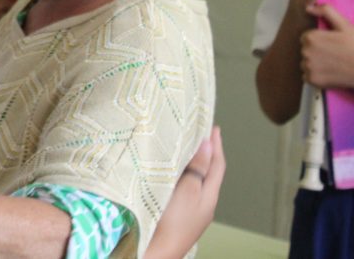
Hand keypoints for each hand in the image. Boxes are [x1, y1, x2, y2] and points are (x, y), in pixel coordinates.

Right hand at [146, 126, 224, 258]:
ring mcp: (188, 212)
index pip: (217, 166)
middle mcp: (201, 204)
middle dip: (204, 153)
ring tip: (182, 148)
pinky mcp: (174, 215)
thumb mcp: (188, 191)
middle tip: (198, 134)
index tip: (214, 127)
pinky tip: (167, 174)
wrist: (154, 253)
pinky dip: (178, 176)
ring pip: (193, 181)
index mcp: (208, 197)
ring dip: (190, 164)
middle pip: (207, 173)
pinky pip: (180, 189)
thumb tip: (208, 145)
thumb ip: (198, 169)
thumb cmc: (172, 222)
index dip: (216, 146)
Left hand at [302, 4, 353, 88]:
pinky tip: (330, 73)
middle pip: (306, 50)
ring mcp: (309, 67)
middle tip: (335, 54)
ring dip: (315, 64)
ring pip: (306, 63)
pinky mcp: (312, 80)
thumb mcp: (345, 25)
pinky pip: (307, 77)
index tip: (331, 44)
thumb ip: (326, 12)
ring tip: (333, 64)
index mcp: (311, 38)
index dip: (319, 40)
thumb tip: (310, 7)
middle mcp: (306, 52)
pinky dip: (316, 76)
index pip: (306, 38)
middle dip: (317, 51)